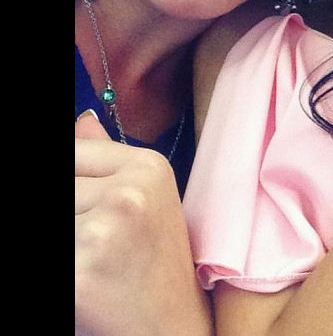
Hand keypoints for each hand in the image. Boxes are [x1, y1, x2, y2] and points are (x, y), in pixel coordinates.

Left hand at [75, 111, 210, 334]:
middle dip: (72, 214)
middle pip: (60, 186)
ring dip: (69, 240)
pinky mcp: (82, 269)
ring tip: (88, 256)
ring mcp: (107, 228)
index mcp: (149, 166)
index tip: (84, 208)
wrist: (171, 330)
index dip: (73, 184)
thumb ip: (104, 158)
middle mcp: (132, 189)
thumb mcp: (144, 201)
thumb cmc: (152, 266)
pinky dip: (66, 267)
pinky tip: (84, 280)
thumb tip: (80, 121)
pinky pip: (58, 249)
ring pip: (58, 213)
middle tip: (91, 236)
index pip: (71, 151)